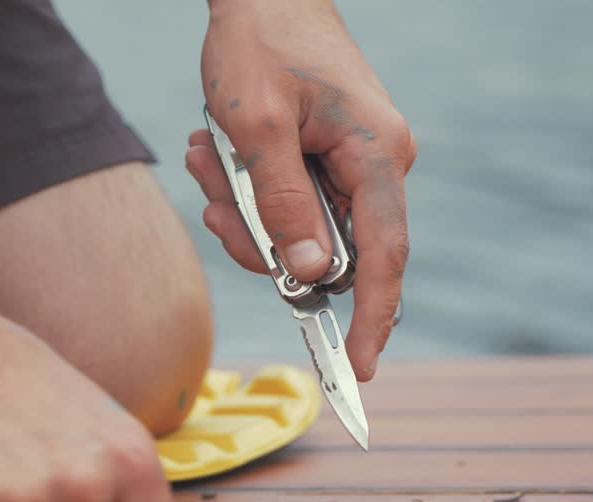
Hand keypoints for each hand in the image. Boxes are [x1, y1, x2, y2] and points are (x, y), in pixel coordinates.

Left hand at [187, 0, 416, 380]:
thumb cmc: (260, 42)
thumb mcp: (257, 128)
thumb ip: (282, 206)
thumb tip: (309, 277)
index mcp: (376, 154)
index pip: (385, 255)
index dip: (372, 317)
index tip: (359, 370)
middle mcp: (375, 164)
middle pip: (326, 249)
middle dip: (260, 239)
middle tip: (215, 201)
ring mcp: (352, 164)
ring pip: (297, 230)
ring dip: (242, 209)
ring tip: (207, 157)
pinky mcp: (325, 161)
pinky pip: (287, 202)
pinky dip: (246, 191)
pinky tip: (215, 152)